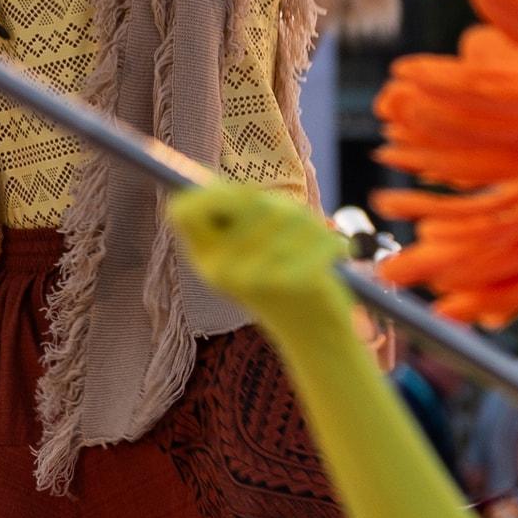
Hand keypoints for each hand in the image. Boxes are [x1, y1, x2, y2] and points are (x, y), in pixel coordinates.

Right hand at [170, 182, 351, 340]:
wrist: (313, 335)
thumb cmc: (280, 282)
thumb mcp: (242, 254)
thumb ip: (228, 218)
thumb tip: (211, 181)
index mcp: (206, 262)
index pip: (185, 210)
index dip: (211, 193)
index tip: (239, 193)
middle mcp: (225, 271)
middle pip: (246, 201)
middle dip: (273, 203)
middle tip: (291, 217)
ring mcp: (260, 277)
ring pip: (288, 214)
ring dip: (308, 222)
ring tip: (311, 246)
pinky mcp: (298, 282)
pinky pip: (317, 235)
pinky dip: (331, 242)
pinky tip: (331, 261)